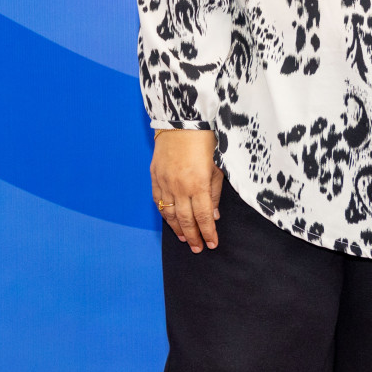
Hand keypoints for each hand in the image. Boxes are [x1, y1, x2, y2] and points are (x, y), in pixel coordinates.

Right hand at [151, 129, 223, 252]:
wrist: (181, 121)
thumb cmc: (204, 141)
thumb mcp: (217, 166)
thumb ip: (214, 192)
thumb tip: (214, 215)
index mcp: (198, 184)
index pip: (204, 216)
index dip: (208, 232)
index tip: (212, 244)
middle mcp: (179, 187)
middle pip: (186, 219)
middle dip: (193, 237)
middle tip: (198, 249)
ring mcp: (165, 183)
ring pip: (170, 213)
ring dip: (177, 229)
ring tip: (184, 239)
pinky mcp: (155, 177)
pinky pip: (158, 201)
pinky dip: (164, 214)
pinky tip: (170, 221)